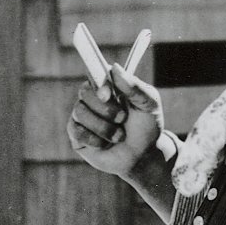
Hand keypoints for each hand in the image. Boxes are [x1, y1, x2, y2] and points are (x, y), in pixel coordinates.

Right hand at [67, 63, 164, 178]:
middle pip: (84, 92)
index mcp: (110, 86)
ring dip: (103, 127)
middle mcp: (93, 98)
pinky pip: (77, 131)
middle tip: (122, 118)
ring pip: (81, 112)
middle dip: (105, 109)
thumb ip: (134, 86)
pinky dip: (94, 139)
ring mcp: (83, 116)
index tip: (108, 95)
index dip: (98, 82)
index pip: (95, 72)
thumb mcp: (149, 105)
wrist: (143, 157)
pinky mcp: (76, 134)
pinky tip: (105, 143)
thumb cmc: (146, 127)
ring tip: (119, 136)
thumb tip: (114, 67)